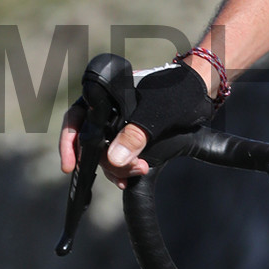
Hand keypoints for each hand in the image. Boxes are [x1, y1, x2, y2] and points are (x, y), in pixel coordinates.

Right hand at [59, 60, 214, 190]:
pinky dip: (123, 170)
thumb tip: (113, 159)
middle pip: (89, 142)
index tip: (70, 166)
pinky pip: (119, 158)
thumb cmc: (178, 90)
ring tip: (136, 172)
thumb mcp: (156, 112)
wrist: (200, 92)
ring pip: (105, 154)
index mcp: (105, 96)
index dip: (69, 142)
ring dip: (116, 168)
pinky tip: (131, 177)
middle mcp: (107, 112)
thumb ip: (135, 134)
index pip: (76, 118)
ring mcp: (119, 127)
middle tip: (121, 174)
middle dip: (101, 161)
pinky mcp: (132, 140)